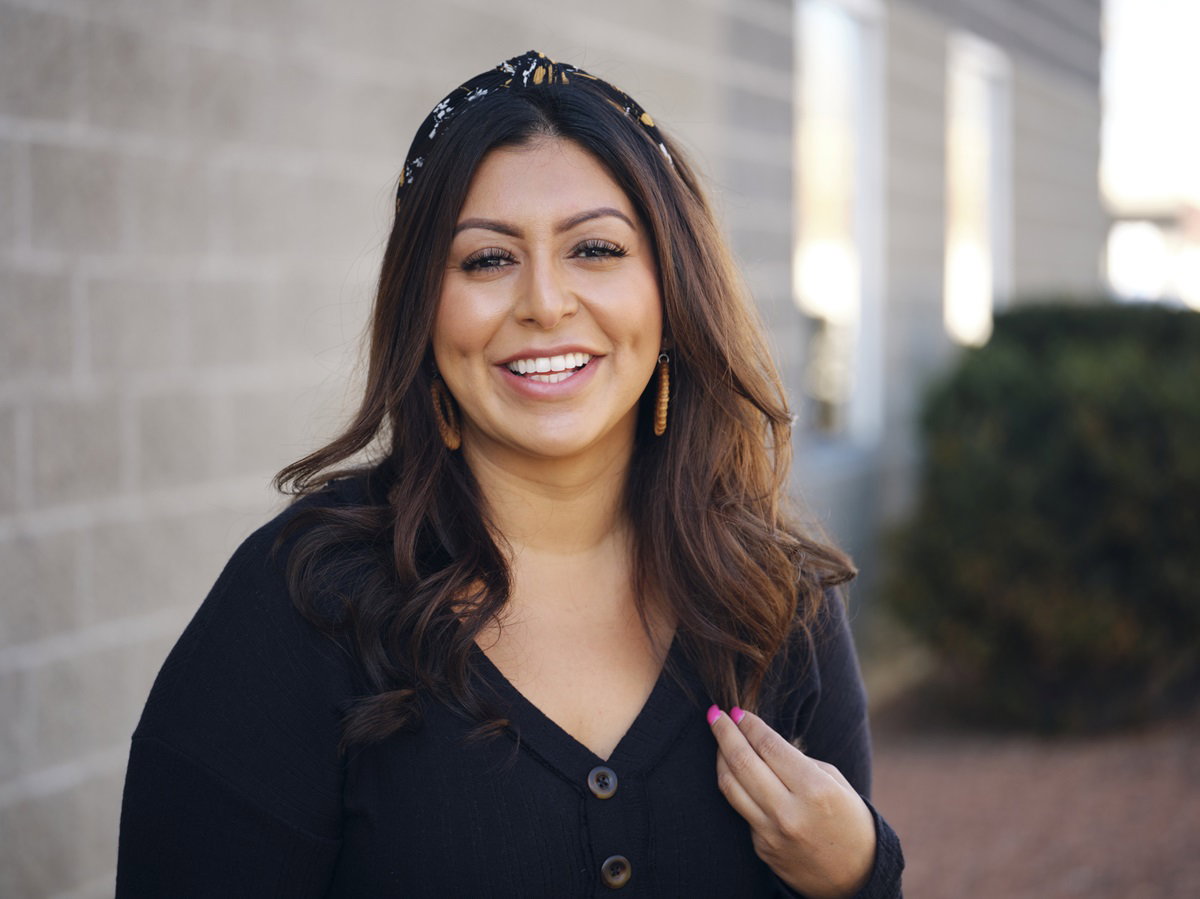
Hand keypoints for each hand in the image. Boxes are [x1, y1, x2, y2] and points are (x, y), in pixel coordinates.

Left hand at [708, 705, 875, 897]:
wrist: (855, 876)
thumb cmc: (849, 819)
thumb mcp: (834, 782)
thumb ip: (797, 761)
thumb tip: (760, 739)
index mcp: (815, 790)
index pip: (769, 746)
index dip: (749, 724)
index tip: (737, 711)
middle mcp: (789, 812)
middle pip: (743, 762)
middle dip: (724, 732)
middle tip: (715, 714)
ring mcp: (771, 833)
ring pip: (730, 786)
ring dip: (720, 757)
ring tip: (719, 738)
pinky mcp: (761, 847)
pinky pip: (741, 809)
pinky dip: (735, 785)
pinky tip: (734, 770)